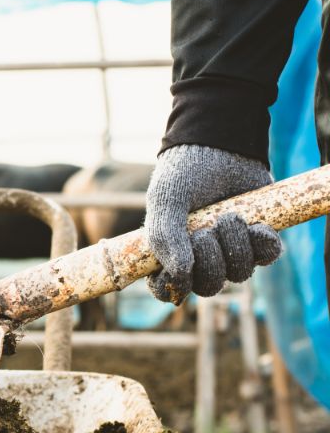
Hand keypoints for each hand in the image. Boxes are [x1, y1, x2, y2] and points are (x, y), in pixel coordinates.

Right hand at [145, 144, 281, 303]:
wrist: (220, 144)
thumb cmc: (184, 173)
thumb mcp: (165, 202)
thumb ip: (165, 238)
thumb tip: (181, 275)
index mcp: (170, 253)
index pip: (168, 289)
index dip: (172, 286)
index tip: (175, 272)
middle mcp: (201, 256)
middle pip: (209, 286)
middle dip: (209, 261)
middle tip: (206, 230)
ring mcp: (231, 248)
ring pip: (239, 274)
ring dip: (235, 247)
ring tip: (229, 217)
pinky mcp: (258, 237)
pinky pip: (267, 256)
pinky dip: (262, 244)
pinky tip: (256, 224)